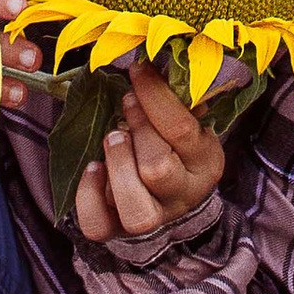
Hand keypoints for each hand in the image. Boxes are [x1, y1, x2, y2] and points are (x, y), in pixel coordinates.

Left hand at [72, 56, 230, 244]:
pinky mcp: (119, 231)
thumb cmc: (178, 146)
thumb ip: (179, 99)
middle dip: (135, 129)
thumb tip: (156, 61)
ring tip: (113, 138)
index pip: (181, 129)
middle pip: (157, 169)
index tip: (137, 70)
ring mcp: (153, 219)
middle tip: (126, 106)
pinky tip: (93, 168)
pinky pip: (98, 225)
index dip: (154, 95)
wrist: (176, 197)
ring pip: (135, 209)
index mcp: (205, 162)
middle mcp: (182, 195)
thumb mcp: (192, 122)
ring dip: (117, 165)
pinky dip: (88, 194)